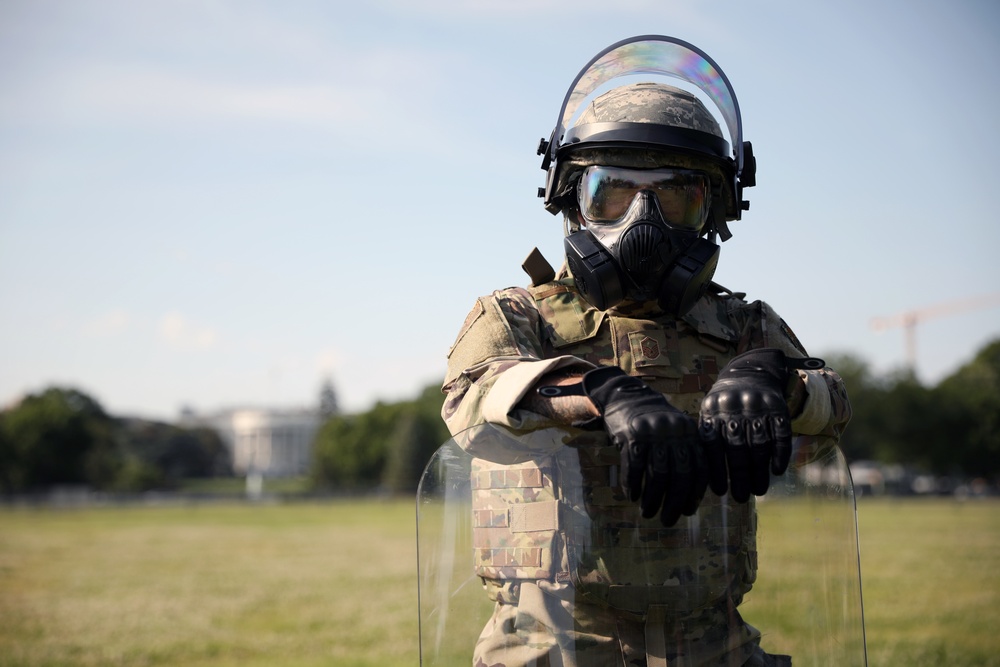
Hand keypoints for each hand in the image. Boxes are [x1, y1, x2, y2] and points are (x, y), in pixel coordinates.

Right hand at [582, 366, 706, 525]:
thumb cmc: (654, 424)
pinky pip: (634, 467)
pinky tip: (632, 496)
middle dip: (675, 503)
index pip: (700, 469)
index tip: (688, 512)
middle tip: (668, 520)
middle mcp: (675, 432)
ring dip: (653, 499)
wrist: (626, 397)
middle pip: (680, 475)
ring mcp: (653, 433)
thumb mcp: (676, 432)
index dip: (695, 494)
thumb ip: (686, 456)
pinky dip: (633, 485)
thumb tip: (690, 498)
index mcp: (691, 433)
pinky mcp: (631, 435)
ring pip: (657, 475)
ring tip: (648, 513)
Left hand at [699, 348, 821, 501]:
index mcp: (711, 409)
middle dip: (740, 476)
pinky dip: (780, 454)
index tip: (720, 492)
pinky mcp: (777, 406)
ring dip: (760, 471)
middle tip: (741, 497)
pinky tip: (777, 471)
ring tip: (758, 490)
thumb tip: (704, 480)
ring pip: (759, 444)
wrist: (749, 372)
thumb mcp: (710, 413)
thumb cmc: (724, 404)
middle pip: (737, 448)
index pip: (712, 445)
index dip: (716, 470)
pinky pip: (781, 434)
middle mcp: (733, 406)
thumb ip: (708, 439)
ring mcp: (757, 405)